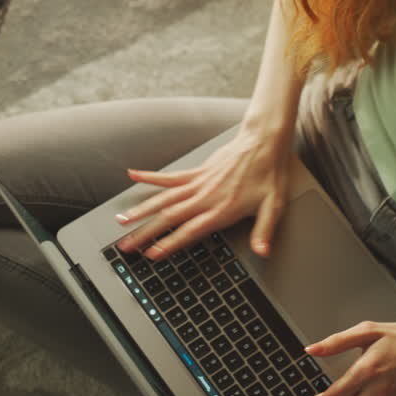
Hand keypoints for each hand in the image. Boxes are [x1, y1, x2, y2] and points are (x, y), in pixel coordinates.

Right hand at [114, 128, 293, 259]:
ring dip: (142, 210)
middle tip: (126, 245)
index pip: (189, 231)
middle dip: (145, 233)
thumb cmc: (269, 172)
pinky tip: (133, 176)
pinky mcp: (198, 171)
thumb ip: (264, 230)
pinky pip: (170, 176)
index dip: (169, 244)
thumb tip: (263, 251)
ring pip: (164, 198)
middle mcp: (205, 197)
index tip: (151, 254)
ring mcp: (199, 183)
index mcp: (221, 209)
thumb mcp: (273, 205)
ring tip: (122, 220)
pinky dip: (151, 176)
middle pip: (169, 217)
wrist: (264, 141)